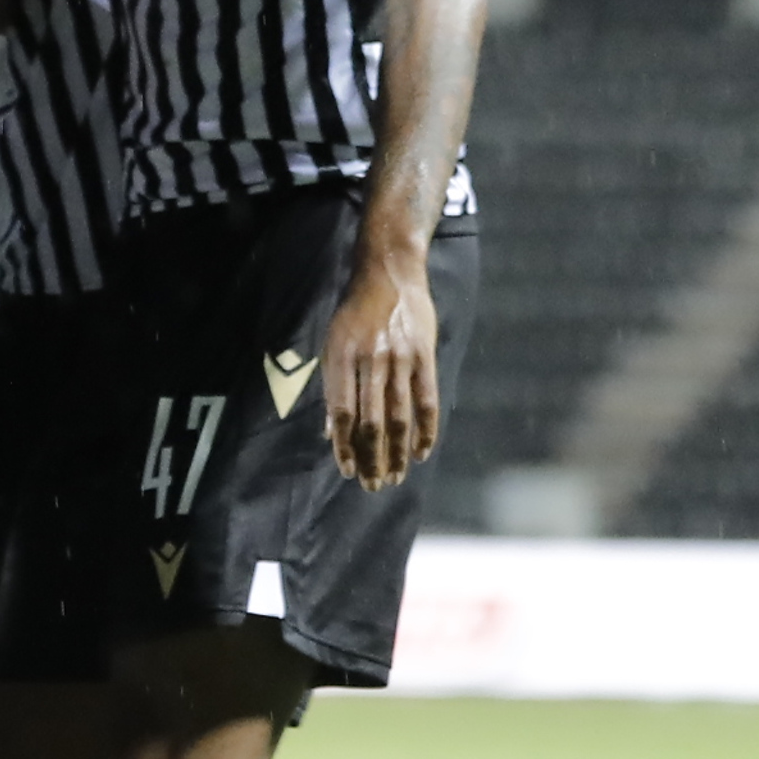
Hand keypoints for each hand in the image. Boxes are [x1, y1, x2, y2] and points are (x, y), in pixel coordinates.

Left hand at [320, 258, 441, 490]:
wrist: (389, 273)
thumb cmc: (354, 313)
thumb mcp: (332, 344)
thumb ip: (333, 387)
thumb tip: (332, 433)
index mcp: (341, 357)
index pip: (343, 413)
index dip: (345, 446)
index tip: (347, 471)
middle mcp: (370, 359)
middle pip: (371, 421)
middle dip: (371, 458)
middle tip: (372, 485)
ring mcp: (400, 358)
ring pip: (399, 416)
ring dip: (396, 453)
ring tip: (394, 477)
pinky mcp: (425, 355)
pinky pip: (426, 400)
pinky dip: (426, 430)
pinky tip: (422, 453)